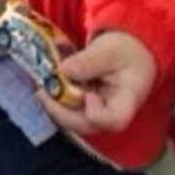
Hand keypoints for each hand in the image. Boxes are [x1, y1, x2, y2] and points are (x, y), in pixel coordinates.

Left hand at [36, 31, 156, 135]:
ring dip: (56, 107)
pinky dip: (58, 100)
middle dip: (62, 112)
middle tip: (42, 93)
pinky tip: (48, 86)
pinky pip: (71, 110)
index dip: (96, 113)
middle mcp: (113, 112)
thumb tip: (63, 70)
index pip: (114, 120)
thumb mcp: (109, 48)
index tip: (88, 94)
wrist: (132, 50)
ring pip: (75, 120)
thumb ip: (89, 61)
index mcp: (128, 100)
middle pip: (88, 125)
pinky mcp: (88, 107)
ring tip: (42, 88)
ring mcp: (100, 112)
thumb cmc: (127, 49)